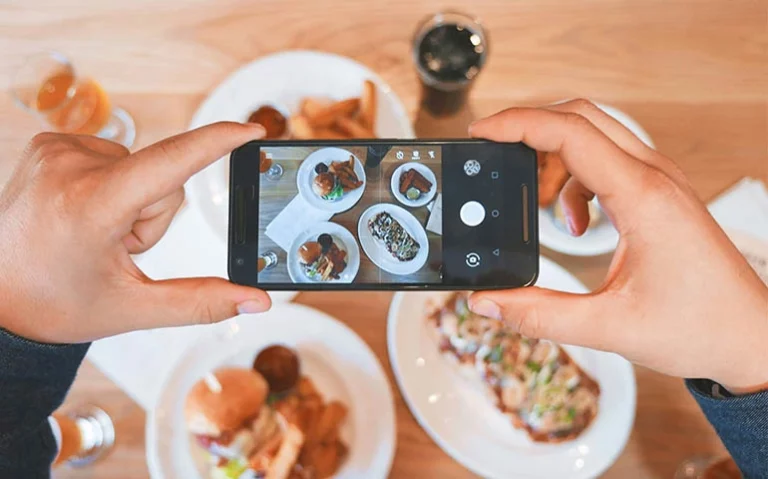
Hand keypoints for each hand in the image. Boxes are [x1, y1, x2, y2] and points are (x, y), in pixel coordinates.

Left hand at [0, 123, 270, 342]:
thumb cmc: (55, 304)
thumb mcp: (133, 308)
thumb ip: (202, 302)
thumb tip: (255, 301)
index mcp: (91, 207)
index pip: (171, 163)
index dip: (217, 143)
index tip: (251, 130)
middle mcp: (70, 166)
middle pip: (162, 178)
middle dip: (154, 215)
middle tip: (116, 248)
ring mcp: (55, 150)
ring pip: (140, 167)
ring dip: (132, 201)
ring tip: (94, 232)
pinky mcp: (50, 143)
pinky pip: (114, 157)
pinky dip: (111, 186)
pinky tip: (83, 213)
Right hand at [468, 100, 767, 392]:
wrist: (750, 337)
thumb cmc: (700, 327)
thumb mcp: (609, 327)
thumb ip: (540, 315)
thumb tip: (488, 301)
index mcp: (643, 198)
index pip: (571, 133)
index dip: (518, 125)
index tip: (482, 132)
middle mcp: (654, 178)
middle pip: (581, 117)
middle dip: (529, 128)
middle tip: (494, 152)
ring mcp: (660, 182)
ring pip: (594, 135)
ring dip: (553, 156)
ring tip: (534, 200)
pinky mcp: (659, 194)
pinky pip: (607, 161)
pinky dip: (575, 180)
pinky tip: (575, 222)